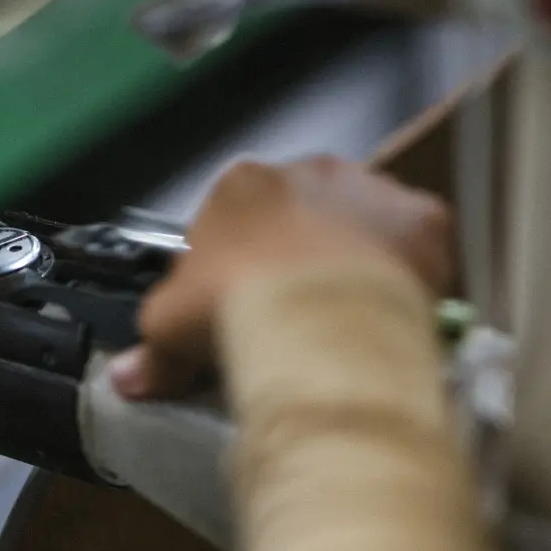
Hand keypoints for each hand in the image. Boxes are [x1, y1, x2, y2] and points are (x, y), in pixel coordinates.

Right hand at [110, 156, 454, 399]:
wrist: (318, 318)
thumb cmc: (236, 307)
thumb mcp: (169, 328)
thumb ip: (151, 349)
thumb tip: (127, 378)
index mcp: (242, 186)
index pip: (234, 221)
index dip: (233, 268)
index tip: (236, 310)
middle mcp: (310, 172)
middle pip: (303, 216)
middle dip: (298, 259)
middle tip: (294, 317)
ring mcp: (372, 191)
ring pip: (363, 225)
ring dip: (355, 260)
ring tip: (346, 320)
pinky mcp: (423, 220)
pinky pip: (415, 246)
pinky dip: (408, 275)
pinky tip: (394, 312)